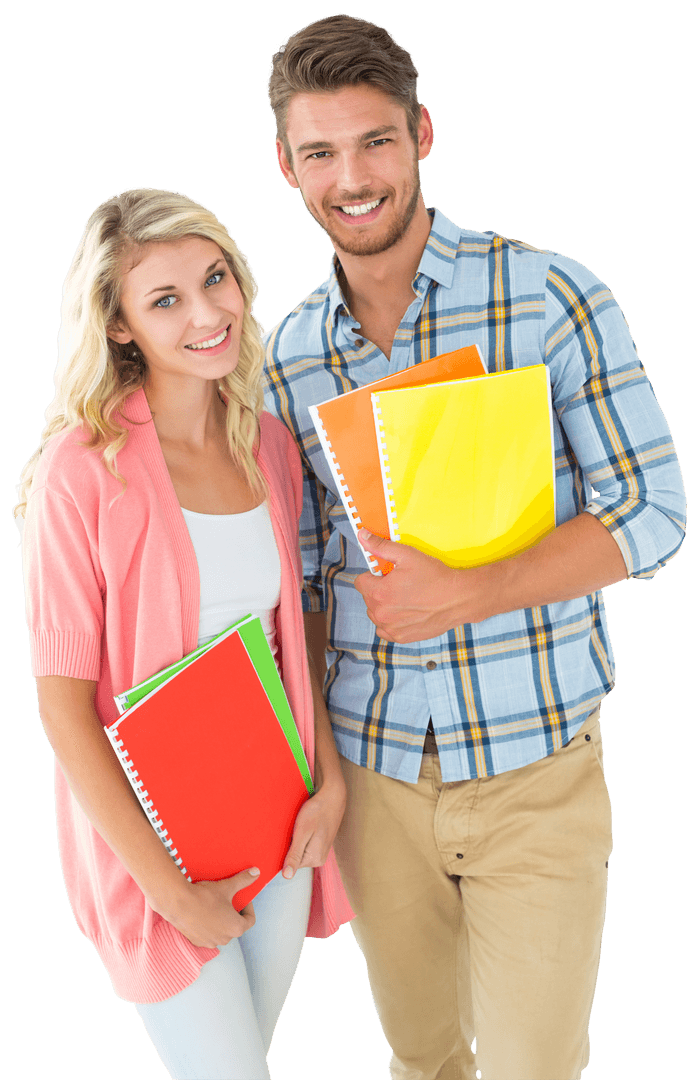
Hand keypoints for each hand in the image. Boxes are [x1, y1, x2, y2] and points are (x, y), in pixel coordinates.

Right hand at [154, 866, 259, 947]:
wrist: (178, 903)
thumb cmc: (205, 896)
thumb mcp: (227, 886)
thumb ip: (244, 880)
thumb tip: (257, 872)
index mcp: (236, 928)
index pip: (250, 920)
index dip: (248, 907)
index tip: (241, 898)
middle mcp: (225, 939)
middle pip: (235, 926)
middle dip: (234, 913)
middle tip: (227, 900)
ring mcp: (210, 942)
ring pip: (221, 931)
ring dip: (221, 921)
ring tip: (214, 906)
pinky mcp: (197, 941)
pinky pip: (208, 935)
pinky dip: (208, 926)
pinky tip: (202, 913)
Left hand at [282, 780, 345, 879]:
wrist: (332, 797)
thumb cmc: (316, 811)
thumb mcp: (302, 832)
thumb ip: (295, 855)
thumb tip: (287, 876)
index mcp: (314, 859)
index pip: (290, 864)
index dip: (283, 851)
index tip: (284, 838)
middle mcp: (319, 859)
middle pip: (295, 858)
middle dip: (290, 846)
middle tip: (292, 829)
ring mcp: (321, 852)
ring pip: (300, 851)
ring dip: (296, 840)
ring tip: (299, 827)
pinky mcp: (321, 844)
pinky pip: (306, 845)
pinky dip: (301, 837)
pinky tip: (303, 826)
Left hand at [355, 529, 496, 641]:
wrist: (457, 599)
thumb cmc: (434, 576)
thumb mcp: (407, 555)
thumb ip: (381, 546)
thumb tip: (362, 535)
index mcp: (379, 592)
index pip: (360, 582)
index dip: (373, 576)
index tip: (387, 575)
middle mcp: (381, 613)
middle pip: (368, 598)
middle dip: (379, 590)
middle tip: (400, 585)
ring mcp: (390, 628)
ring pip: (376, 614)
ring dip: (384, 607)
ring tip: (405, 599)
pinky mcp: (400, 638)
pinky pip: (385, 630)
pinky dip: (391, 622)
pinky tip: (406, 613)